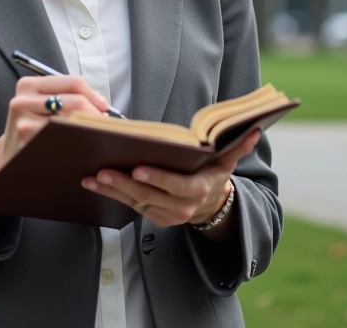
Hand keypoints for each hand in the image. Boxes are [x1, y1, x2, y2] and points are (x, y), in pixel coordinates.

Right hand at [0, 75, 109, 184]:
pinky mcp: (27, 142)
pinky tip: (83, 144)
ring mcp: (23, 122)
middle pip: (74, 101)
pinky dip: (77, 140)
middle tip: (106, 124)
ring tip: (97, 133)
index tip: (104, 106)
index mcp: (28, 85)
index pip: (72, 82)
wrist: (7, 154)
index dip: (93, 94)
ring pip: (71, 120)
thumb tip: (102, 104)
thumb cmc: (32, 126)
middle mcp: (23, 100)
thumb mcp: (39, 103)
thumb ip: (64, 96)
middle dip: (96, 113)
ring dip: (89, 127)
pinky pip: (62, 138)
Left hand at [81, 130, 260, 228]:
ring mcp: (165, 215)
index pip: (176, 186)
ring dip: (111, 190)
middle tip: (102, 171)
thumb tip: (255, 129)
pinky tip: (92, 183)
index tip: (138, 168)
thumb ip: (239, 146)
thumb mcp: (227, 161)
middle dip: (124, 184)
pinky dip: (110, 195)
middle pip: (149, 196)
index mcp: (198, 189)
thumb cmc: (214, 174)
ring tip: (90, 177)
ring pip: (134, 203)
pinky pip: (128, 206)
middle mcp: (181, 207)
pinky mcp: (153, 218)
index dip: (158, 178)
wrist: (211, 205)